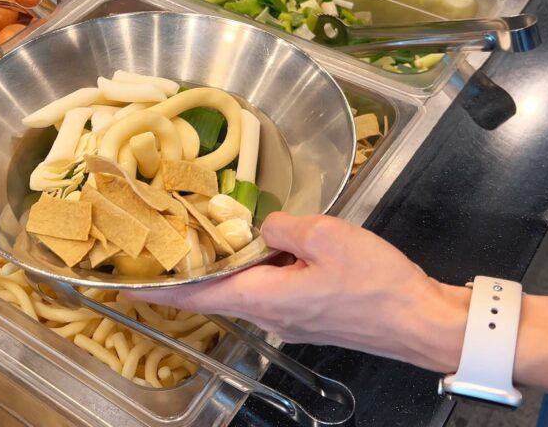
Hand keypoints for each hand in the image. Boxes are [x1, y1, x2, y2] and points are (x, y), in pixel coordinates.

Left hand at [127, 213, 468, 371]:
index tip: (127, 283)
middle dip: (192, 267)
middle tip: (170, 237)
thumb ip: (281, 226)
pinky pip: (273, 289)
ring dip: (229, 264)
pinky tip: (267, 245)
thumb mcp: (324, 236)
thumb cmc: (376, 283)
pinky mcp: (310, 315)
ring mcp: (290, 319)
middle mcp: (269, 315)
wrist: (421, 321)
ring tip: (214, 231)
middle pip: (217, 290)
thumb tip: (263, 228)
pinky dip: (261, 268)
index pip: (195, 296)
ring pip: (247, 287)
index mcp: (262, 298)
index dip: (158, 289)